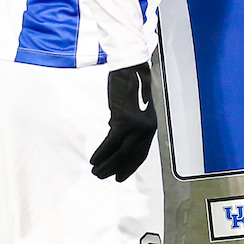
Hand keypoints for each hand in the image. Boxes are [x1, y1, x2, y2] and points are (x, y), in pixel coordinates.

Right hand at [90, 62, 156, 181]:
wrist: (131, 67)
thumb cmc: (130, 85)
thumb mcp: (133, 108)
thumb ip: (127, 122)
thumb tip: (115, 134)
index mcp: (150, 127)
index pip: (141, 154)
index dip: (130, 167)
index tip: (120, 177)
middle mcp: (146, 129)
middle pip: (130, 156)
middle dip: (116, 169)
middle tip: (103, 176)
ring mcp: (136, 125)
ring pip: (121, 153)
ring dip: (107, 165)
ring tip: (96, 172)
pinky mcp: (124, 120)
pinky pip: (111, 143)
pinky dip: (101, 153)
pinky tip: (94, 160)